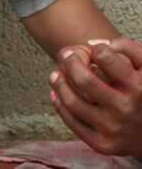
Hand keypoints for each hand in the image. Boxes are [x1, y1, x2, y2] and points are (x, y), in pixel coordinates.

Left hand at [49, 38, 141, 155]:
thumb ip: (127, 48)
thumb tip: (94, 44)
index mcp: (138, 86)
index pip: (104, 56)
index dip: (95, 50)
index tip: (94, 52)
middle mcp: (126, 108)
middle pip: (83, 79)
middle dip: (69, 62)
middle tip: (65, 56)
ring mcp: (113, 128)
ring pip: (72, 101)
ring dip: (58, 83)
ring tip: (56, 74)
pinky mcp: (103, 144)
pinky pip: (72, 122)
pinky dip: (59, 104)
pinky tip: (57, 93)